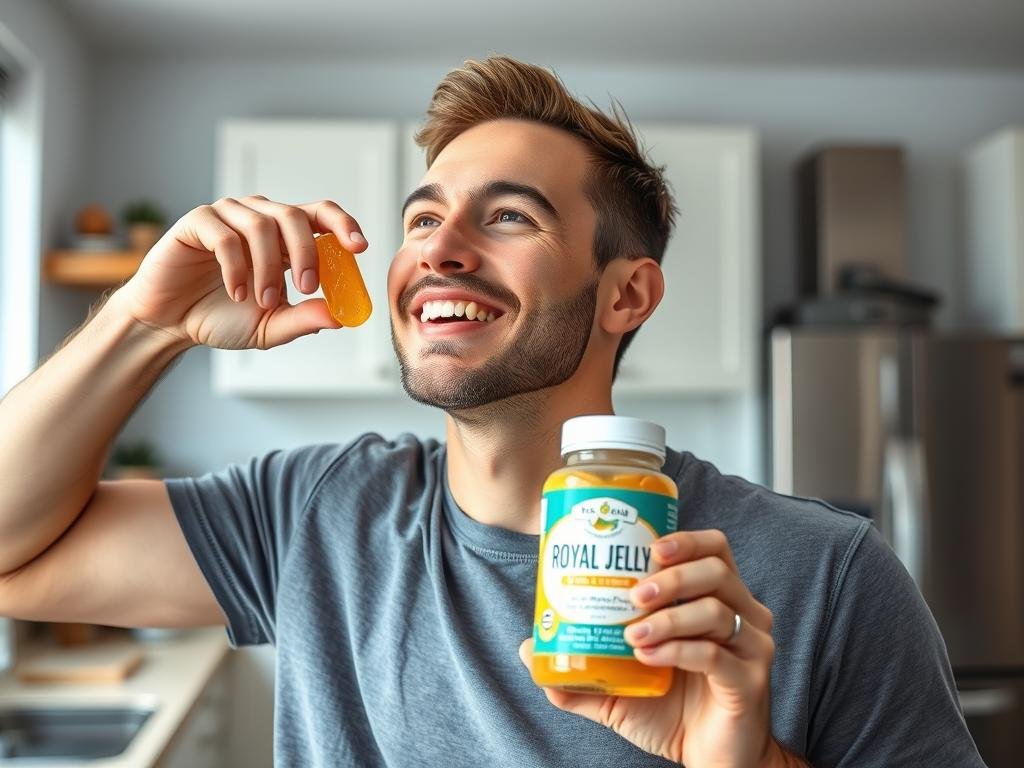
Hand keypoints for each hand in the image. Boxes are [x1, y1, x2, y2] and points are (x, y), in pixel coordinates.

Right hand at [117, 195, 367, 349]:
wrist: (172, 322)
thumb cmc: (223, 317)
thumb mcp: (271, 326)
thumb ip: (304, 319)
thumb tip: (340, 317)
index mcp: (284, 236)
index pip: (321, 214)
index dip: (344, 224)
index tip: (360, 248)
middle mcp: (259, 217)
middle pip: (295, 216)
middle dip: (307, 254)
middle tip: (307, 288)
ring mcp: (228, 216)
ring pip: (262, 225)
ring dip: (268, 268)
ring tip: (262, 301)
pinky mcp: (198, 222)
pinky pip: (225, 235)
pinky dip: (236, 267)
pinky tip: (235, 292)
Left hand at [520, 529, 791, 767]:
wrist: (711, 764)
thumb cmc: (672, 716)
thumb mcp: (618, 689)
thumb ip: (579, 671)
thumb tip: (528, 650)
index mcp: (717, 600)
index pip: (713, 549)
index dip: (685, 540)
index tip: (648, 546)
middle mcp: (742, 615)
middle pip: (716, 570)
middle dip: (671, 576)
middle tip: (633, 595)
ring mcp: (751, 645)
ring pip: (715, 608)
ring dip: (667, 616)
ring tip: (632, 634)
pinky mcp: (750, 679)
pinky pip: (715, 653)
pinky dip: (677, 650)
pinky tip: (649, 657)